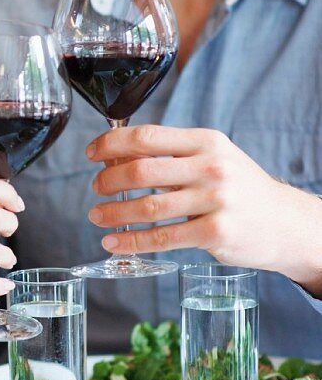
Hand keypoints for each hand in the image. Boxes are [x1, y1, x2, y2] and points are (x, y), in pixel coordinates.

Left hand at [85, 124, 321, 277]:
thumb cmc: (240, 189)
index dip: (111, 143)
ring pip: (149, 206)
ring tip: (97, 216)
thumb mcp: (212, 159)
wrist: (286, 223)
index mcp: (205, 142)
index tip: (92, 152)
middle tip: (96, 188)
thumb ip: (172, 156)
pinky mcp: (216, 232)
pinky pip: (163, 237)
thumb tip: (116, 157)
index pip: (147, 136)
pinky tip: (114, 243)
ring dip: (114, 213)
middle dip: (108, 180)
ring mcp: (215, 200)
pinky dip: (132, 241)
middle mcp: (211, 167)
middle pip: (141, 169)